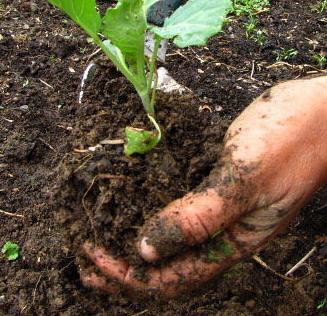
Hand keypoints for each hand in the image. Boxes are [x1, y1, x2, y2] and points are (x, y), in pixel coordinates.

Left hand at [80, 76, 326, 298]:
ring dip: (134, 242)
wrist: (321, 111)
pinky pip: (180, 208)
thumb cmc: (291, 139)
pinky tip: (133, 201)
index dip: (129, 274)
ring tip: (99, 239)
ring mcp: (223, 208)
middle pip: (169, 266)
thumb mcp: (245, 179)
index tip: (93, 254)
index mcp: (234, 241)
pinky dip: (151, 211)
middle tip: (85, 259)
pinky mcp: (218, 183)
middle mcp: (226, 232)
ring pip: (172, 239)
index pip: (173, 276)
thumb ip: (200, 217)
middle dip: (125, 268)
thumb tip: (148, 250)